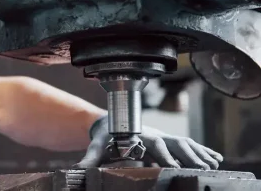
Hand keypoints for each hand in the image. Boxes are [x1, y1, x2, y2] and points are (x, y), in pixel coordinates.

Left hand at [74, 116, 223, 168]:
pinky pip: (187, 145)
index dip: (164, 155)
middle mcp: (154, 134)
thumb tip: (77, 170)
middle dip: (189, 154)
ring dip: (199, 153)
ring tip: (214, 164)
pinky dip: (202, 151)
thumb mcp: (97, 146)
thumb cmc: (104, 135)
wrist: (108, 122)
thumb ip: (89, 158)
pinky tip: (216, 159)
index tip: (173, 165)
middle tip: (203, 167)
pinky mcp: (167, 141)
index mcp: (139, 135)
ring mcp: (163, 137)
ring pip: (185, 143)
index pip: (155, 144)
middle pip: (176, 142)